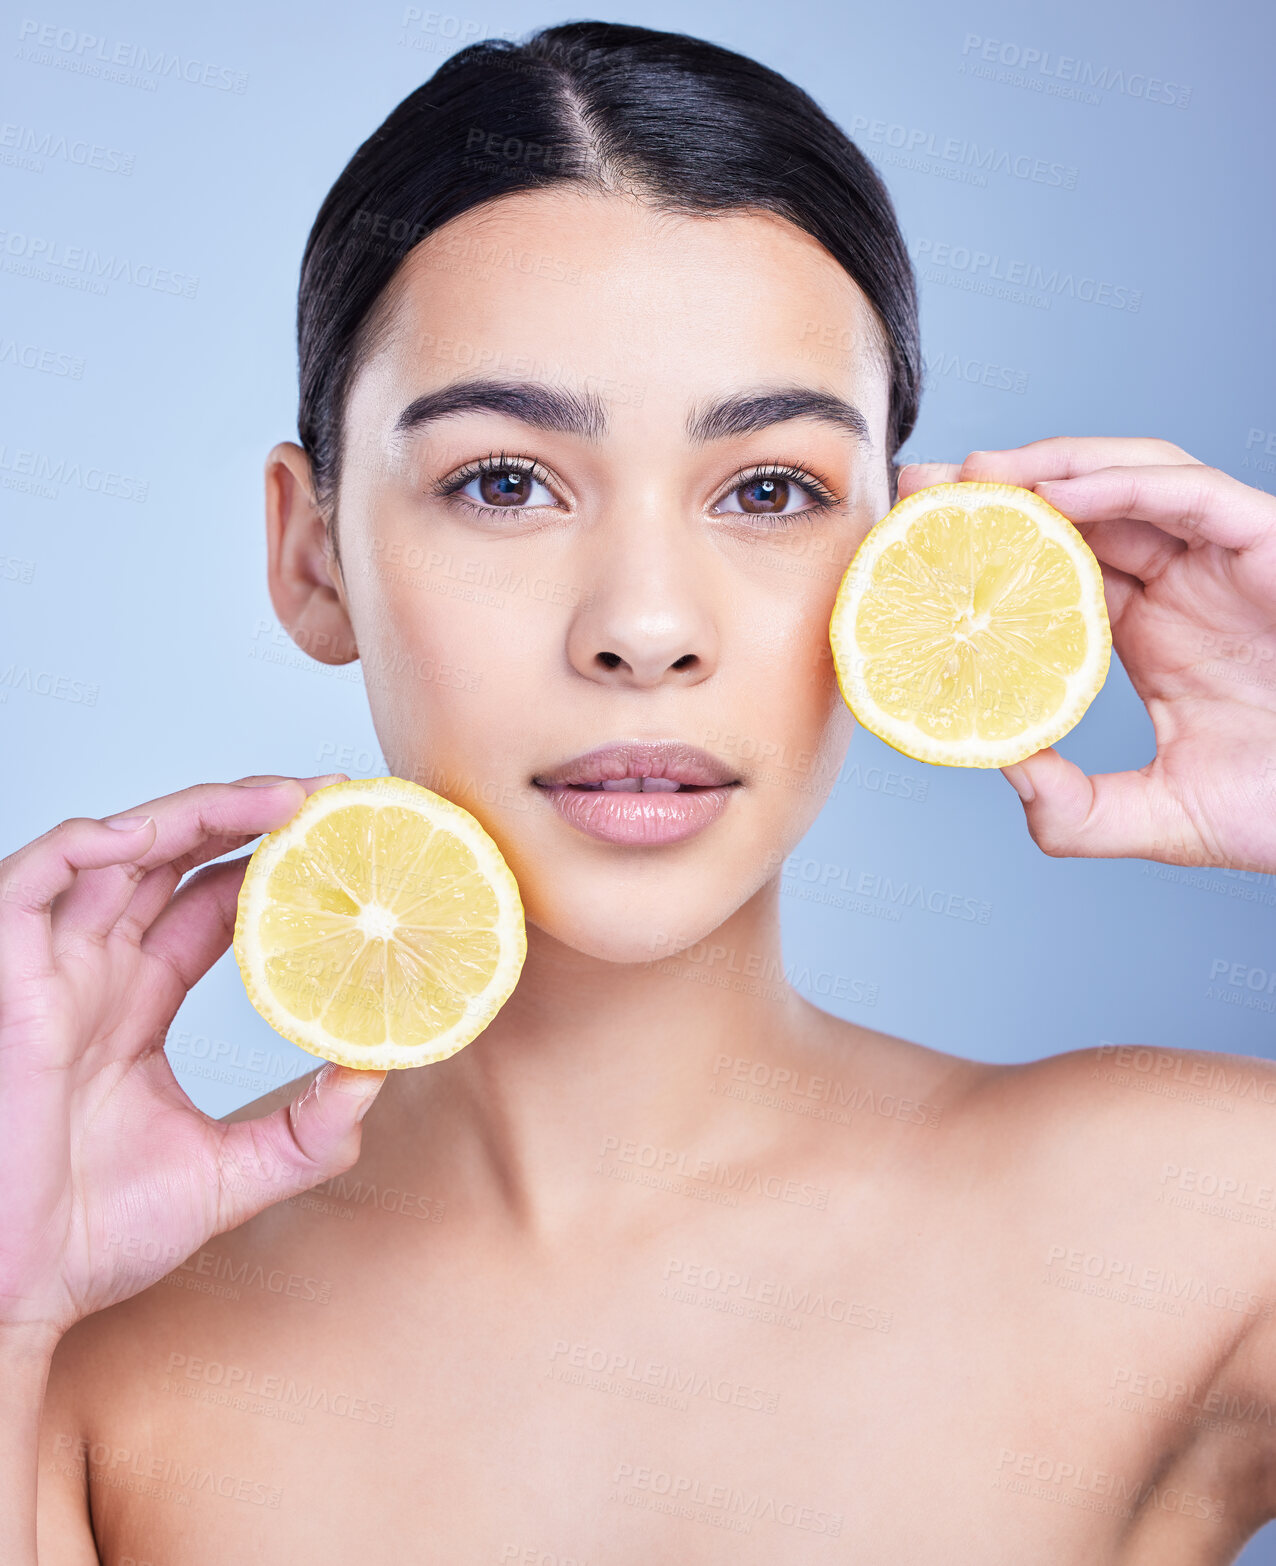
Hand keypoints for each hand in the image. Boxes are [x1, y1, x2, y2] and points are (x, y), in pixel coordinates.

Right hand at [0, 775, 386, 1349]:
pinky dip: (91, 842)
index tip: (343, 843)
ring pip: (121, 850)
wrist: (15, 1294)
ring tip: (288, 800)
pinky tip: (161, 832)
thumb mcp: (233, 1173)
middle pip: (176, 858)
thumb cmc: (93, 1239)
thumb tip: (378, 1074)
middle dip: (251, 816)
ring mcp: (50, 969)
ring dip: (201, 812)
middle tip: (334, 797)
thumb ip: (308, 1129)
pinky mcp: (7, 979)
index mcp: (137, 1003)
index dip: (270, 863)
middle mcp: (95, 971)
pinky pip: (34, 880)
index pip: (211, 901)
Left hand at [897, 438, 1275, 871]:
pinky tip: (1054, 491)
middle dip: (999, 490)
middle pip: (1079, 510)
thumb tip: (1004, 771)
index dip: (988, 550)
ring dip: (1050, 468)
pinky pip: (1190, 494)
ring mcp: (1227, 559)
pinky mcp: (1271, 542)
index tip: (914, 546)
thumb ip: (1076, 810)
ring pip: (1129, 481)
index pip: (1055, 568)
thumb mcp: (1160, 818)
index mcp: (1151, 632)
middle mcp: (1184, 585)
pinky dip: (1122, 482)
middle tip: (920, 484)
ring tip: (975, 474)